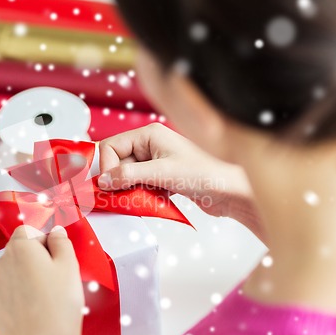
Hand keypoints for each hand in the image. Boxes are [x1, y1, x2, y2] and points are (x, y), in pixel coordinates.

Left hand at [0, 225, 83, 334]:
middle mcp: (0, 264)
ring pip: (8, 274)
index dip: (43, 240)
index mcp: (20, 248)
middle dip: (32, 260)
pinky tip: (30, 310)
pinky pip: (2, 296)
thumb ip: (61, 241)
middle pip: (17, 252)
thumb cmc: (58, 305)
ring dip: (21, 279)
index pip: (28, 230)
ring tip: (41, 298)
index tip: (53, 254)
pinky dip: (13, 300)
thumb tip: (55, 233)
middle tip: (52, 278)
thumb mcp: (70, 265)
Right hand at [99, 123, 263, 238]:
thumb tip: (103, 181)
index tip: (107, 185)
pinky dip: (140, 196)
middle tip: (120, 196)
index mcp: (149, 134)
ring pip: (127, 177)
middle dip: (118, 181)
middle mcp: (150, 145)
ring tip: (141, 197)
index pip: (111, 146)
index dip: (106, 166)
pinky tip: (152, 200)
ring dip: (130, 190)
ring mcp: (155, 162)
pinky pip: (139, 186)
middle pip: (117, 163)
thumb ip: (128, 175)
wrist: (232, 192)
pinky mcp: (161, 178)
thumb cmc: (207, 173)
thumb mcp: (162, 173)